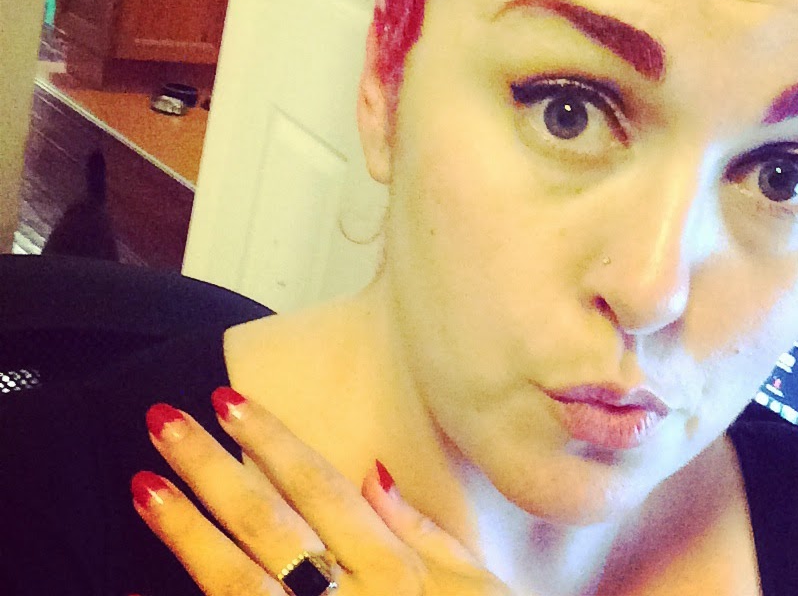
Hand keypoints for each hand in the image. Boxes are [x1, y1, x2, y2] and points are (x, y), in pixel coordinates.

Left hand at [132, 387, 511, 594]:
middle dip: (213, 468)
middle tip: (163, 421)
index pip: (320, 487)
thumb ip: (423, 528)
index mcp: (393, 567)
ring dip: (187, 532)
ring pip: (238, 581)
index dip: (271, 441)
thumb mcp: (476, 584)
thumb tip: (373, 467)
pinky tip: (139, 588)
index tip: (228, 401)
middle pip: (269, 523)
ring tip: (144, 485)